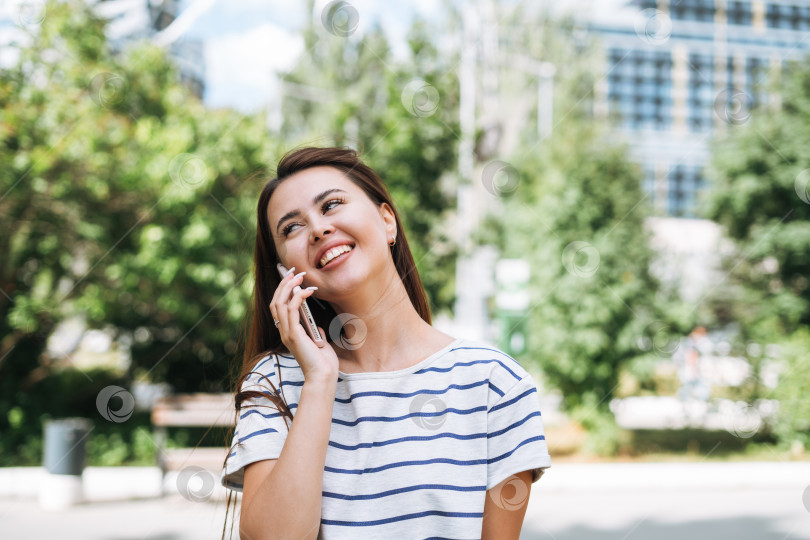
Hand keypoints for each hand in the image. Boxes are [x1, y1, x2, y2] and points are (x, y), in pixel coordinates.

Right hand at [270, 267, 338, 381]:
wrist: (323, 376)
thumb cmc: (323, 363)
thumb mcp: (319, 344)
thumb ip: (314, 334)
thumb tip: (317, 327)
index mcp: (288, 332)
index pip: (278, 307)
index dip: (282, 291)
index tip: (290, 277)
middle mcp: (283, 332)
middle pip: (276, 302)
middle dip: (283, 284)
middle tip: (293, 271)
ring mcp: (287, 333)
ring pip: (280, 303)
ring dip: (289, 287)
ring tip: (299, 276)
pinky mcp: (294, 335)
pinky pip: (292, 310)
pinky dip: (298, 297)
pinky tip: (307, 290)